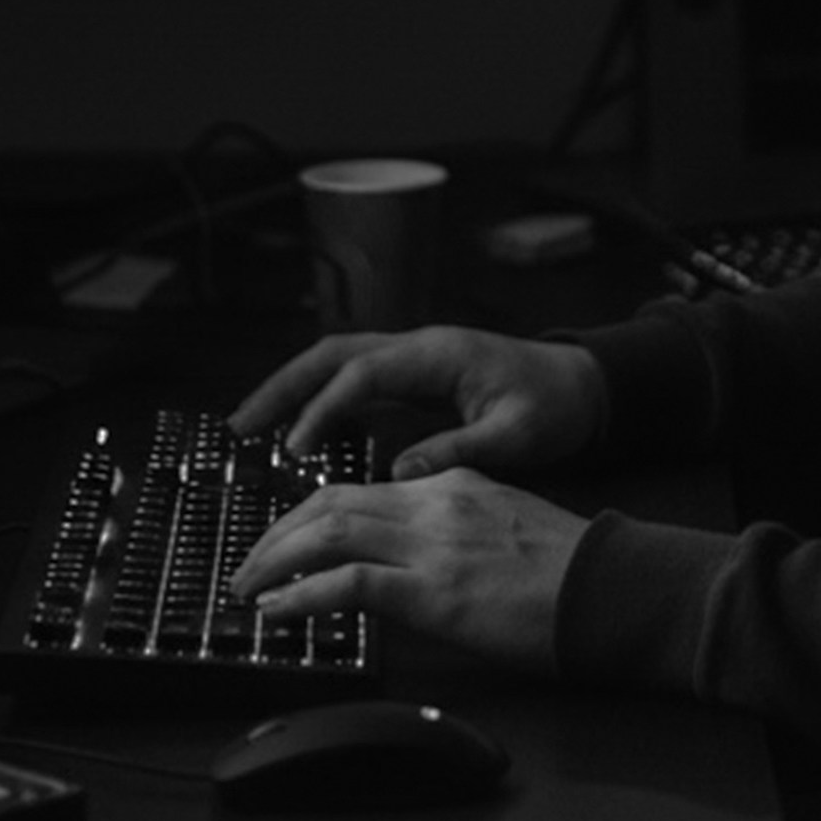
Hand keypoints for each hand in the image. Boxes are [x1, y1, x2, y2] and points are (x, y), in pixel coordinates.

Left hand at [227, 465, 585, 674]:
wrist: (616, 589)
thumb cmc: (576, 573)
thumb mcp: (507, 528)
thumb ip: (455, 531)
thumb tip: (413, 561)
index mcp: (454, 485)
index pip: (359, 490)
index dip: (308, 515)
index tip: (283, 540)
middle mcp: (436, 502)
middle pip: (329, 503)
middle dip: (276, 534)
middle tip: (246, 564)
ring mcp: (433, 545)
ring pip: (326, 532)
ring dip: (273, 560)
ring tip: (246, 588)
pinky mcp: (434, 592)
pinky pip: (346, 583)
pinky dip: (300, 595)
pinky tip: (277, 611)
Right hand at [229, 323, 605, 475]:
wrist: (582, 386)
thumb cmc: (553, 406)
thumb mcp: (516, 433)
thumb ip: (460, 450)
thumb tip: (400, 473)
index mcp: (438, 354)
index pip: (363, 372)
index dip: (324, 407)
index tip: (294, 448)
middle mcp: (416, 347)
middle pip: (332, 354)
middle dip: (282, 386)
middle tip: (239, 427)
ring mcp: (412, 358)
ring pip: (336, 362)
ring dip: (291, 390)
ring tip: (249, 428)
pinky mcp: (414, 376)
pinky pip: (353, 379)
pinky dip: (317, 399)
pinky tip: (296, 432)